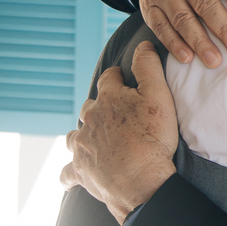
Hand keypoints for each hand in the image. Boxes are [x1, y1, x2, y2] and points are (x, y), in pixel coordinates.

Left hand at [60, 42, 178, 223]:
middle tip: (117, 116)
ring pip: (74, 136)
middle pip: (90, 107)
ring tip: (94, 140)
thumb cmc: (153, 138)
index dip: (117, 77)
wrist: (142, 180)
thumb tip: (142, 45)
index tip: (123, 79)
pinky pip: (67, 172)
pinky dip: (70, 172)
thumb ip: (149, 66)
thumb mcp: (159, 95)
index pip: (109, 78)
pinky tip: (73, 175)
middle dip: (100, 108)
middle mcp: (90, 119)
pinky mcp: (80, 170)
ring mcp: (82, 145)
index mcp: (109, 98)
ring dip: (82, 136)